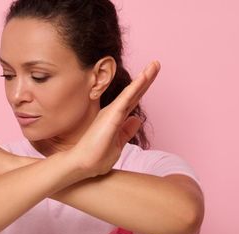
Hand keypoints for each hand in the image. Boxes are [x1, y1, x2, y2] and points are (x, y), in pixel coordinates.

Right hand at [69, 60, 160, 177]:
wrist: (82, 165)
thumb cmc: (96, 157)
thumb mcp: (118, 144)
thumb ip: (127, 131)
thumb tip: (137, 119)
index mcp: (116, 119)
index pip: (132, 101)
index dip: (142, 89)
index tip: (151, 76)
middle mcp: (114, 113)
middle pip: (134, 93)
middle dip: (146, 78)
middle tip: (156, 64)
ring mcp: (112, 113)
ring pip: (131, 92)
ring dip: (144, 78)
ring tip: (154, 65)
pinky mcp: (112, 116)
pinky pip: (126, 99)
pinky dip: (136, 87)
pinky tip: (144, 77)